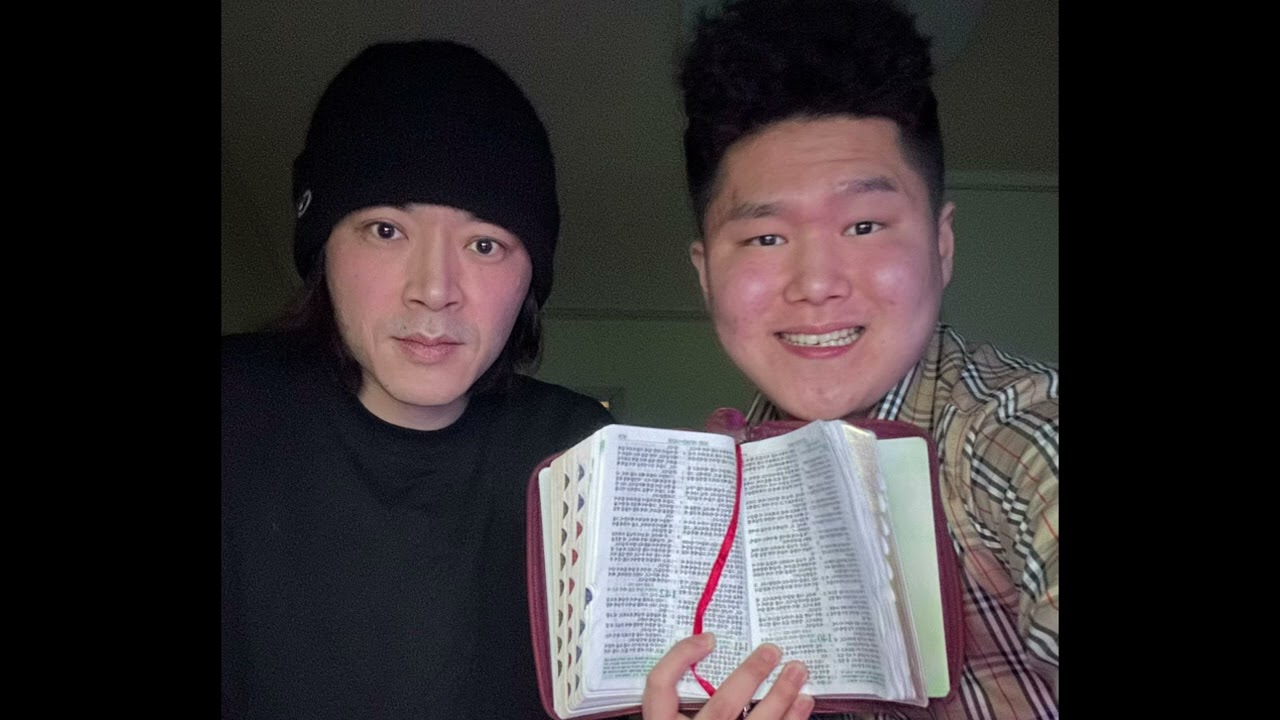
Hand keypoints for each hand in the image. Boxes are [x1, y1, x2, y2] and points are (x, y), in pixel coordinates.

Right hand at [641, 633, 813, 719]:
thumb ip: (680, 713)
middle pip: (721, 704)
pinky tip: (803, 707)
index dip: (681, 657)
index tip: (708, 639)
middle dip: (751, 674)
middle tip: (773, 651)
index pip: (659, 687)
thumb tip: (703, 672)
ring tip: (798, 671)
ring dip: (782, 695)